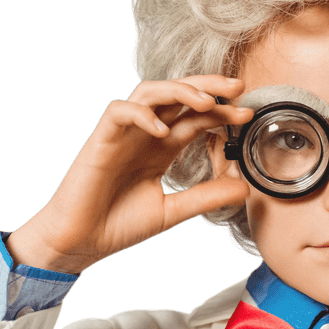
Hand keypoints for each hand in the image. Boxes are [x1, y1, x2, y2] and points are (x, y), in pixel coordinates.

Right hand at [7, 76, 252, 273]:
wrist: (81, 242)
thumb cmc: (118, 224)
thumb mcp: (173, 210)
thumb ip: (206, 196)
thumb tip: (244, 189)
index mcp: (161, 147)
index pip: (195, 118)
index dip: (222, 113)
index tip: (247, 117)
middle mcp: (144, 134)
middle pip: (177, 94)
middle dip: (208, 85)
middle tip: (238, 87)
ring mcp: (122, 134)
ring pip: (149, 92)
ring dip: (178, 90)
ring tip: (205, 101)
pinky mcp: (100, 140)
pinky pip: (119, 112)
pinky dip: (141, 114)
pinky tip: (161, 129)